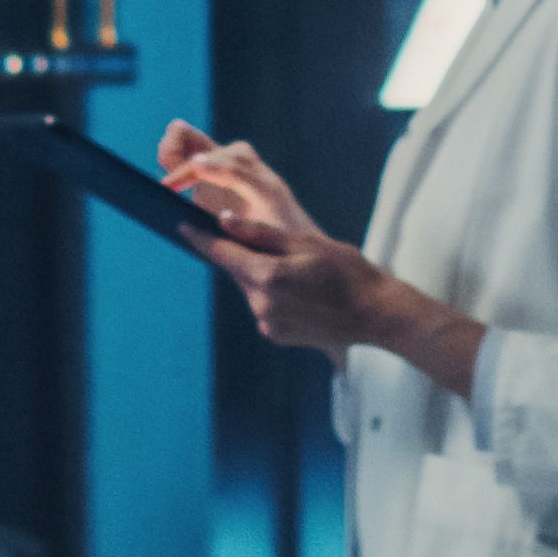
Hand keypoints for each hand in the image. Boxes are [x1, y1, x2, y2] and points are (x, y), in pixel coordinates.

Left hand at [155, 125, 462, 378]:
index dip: (200, 237)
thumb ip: (261, 234)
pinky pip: (265, 307)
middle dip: (241, 254)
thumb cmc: (348, 271)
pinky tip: (300, 291)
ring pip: (251, 289)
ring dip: (260, 275)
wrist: (376, 314)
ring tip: (296, 269)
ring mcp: (269, 323)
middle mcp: (262, 304)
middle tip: (263, 241)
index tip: (180, 224)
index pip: (222, 253)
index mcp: (268, 277)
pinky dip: (272, 294)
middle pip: (238, 271)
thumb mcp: (305, 242)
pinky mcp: (277, 335)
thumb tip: (224, 222)